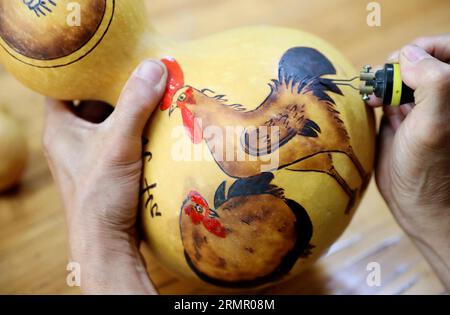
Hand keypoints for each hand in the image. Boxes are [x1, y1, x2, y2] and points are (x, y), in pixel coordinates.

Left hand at [43, 60, 166, 293]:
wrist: (106, 242)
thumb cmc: (101, 193)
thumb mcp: (118, 143)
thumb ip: (136, 103)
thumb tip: (155, 65)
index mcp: (59, 128)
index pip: (62, 85)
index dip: (81, 68)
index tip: (106, 54)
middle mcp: (69, 139)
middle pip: (89, 101)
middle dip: (114, 87)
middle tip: (139, 71)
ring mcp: (86, 155)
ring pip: (106, 121)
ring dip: (128, 109)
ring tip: (152, 92)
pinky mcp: (104, 169)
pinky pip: (118, 138)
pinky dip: (133, 129)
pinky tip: (154, 123)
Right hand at [368, 34, 449, 289]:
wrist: (415, 203)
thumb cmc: (429, 168)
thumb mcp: (434, 123)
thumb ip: (432, 82)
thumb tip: (408, 55)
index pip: (446, 51)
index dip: (426, 48)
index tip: (405, 60)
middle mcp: (438, 97)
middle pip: (420, 60)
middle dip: (400, 64)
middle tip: (384, 78)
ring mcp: (418, 107)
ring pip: (401, 76)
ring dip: (384, 78)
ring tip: (374, 93)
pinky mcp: (398, 118)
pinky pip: (386, 94)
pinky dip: (375, 92)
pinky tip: (370, 102)